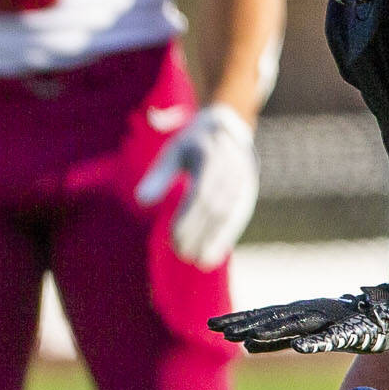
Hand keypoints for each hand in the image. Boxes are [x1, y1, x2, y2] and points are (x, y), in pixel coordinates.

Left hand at [135, 104, 257, 269]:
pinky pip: (237, 217)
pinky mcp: (247, 192)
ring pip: (228, 214)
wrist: (227, 128)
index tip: (172, 238)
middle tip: (180, 253)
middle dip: (198, 232)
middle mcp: (231, 169)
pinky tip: (212, 256)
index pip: (200, 194)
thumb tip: (141, 202)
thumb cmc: (191, 145)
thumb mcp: (172, 153)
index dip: (187, 218)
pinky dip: (225, 237)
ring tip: (197, 261)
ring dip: (213, 239)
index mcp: (210, 156)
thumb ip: (158, 177)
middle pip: (214, 207)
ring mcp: (243, 181)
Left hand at [208, 287, 388, 354]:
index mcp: (295, 313)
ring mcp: (326, 320)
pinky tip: (299, 347)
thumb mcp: (301, 333)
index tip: (212, 325)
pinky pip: (329, 338)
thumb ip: (277, 340)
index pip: (261, 316)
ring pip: (295, 326)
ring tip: (248, 339)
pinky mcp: (346, 331)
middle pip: (270, 318)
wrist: (385, 316)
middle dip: (244, 323)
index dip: (238, 320)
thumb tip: (248, 346)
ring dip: (271, 332)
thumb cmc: (341, 325)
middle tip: (216, 328)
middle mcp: (306, 312)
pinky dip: (314, 342)